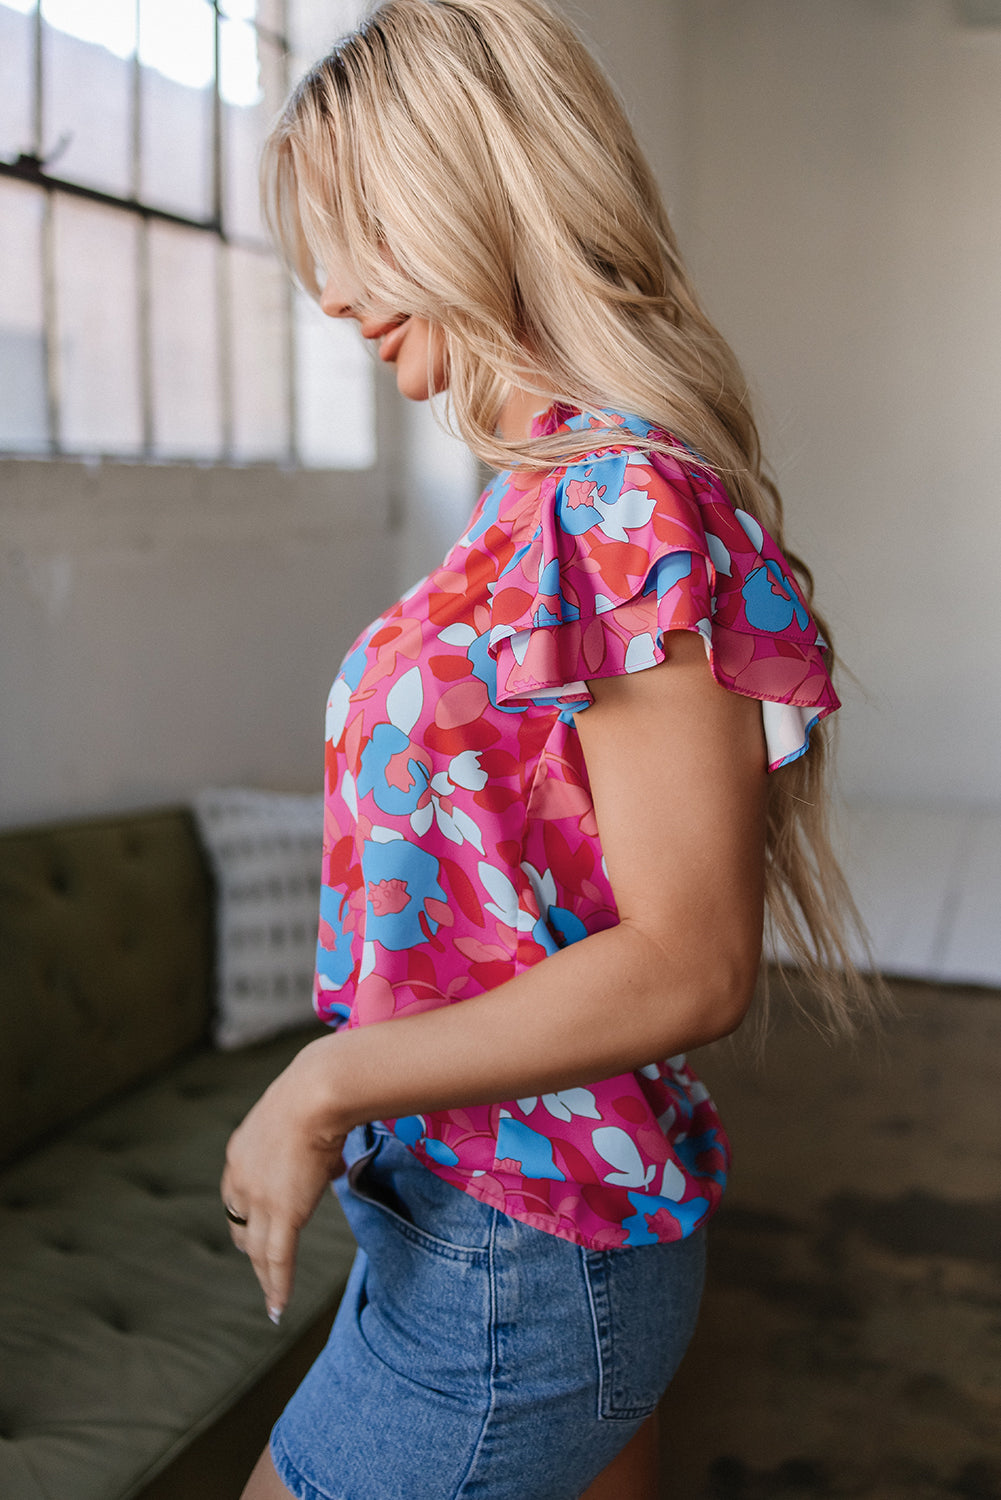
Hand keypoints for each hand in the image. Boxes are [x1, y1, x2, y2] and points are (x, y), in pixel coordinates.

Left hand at [220, 1048, 347, 1322]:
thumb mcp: (301, 1117)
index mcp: (240, 1152)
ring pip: (258, 1249)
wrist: (316, 1094)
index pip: (236, 1194)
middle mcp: (241, 1179)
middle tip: (261, 1264)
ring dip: (264, 1275)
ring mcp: (260, 1200)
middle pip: (240, 1225)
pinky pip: (279, 1259)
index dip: (245, 1214)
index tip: (254, 1225)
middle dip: (250, 1246)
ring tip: (271, 1296)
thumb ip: (308, 1143)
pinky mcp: (283, 1214)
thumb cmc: (317, 1092)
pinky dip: (278, 1285)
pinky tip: (278, 1307)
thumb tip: (329, 1159)